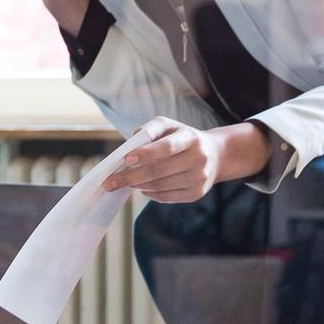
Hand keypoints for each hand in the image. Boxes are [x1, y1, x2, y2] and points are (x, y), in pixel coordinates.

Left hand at [104, 118, 225, 203]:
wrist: (215, 155)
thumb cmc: (181, 138)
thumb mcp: (168, 126)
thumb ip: (148, 130)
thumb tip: (127, 147)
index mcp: (190, 138)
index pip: (166, 147)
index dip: (146, 154)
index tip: (126, 160)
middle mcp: (198, 158)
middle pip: (159, 171)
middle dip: (130, 177)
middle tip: (109, 183)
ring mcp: (199, 178)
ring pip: (159, 186)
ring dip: (137, 185)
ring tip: (124, 182)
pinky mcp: (197, 193)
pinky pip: (165, 197)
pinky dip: (149, 193)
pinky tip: (142, 187)